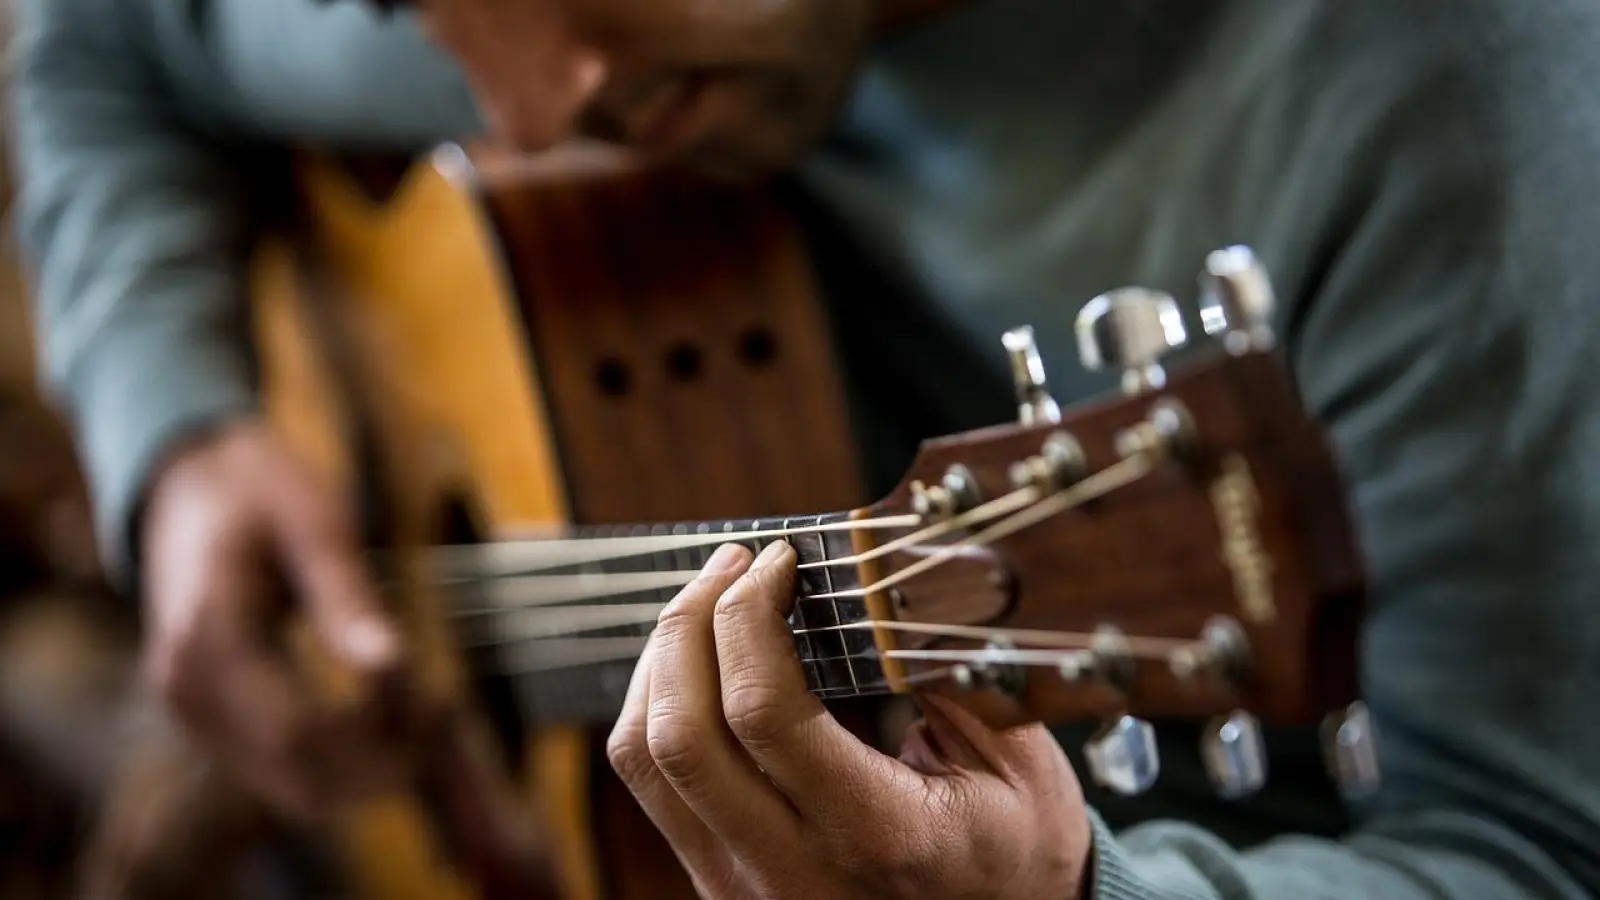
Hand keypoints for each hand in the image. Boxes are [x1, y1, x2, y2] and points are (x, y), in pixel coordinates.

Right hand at [138, 418, 428, 820]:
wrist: (189, 486)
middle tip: (448, 717)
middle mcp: (187, 688)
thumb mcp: (314, 523)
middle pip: (297, 773)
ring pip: (293, 788)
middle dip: (382, 762)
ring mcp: (192, 710)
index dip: (378, 730)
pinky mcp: (210, 719)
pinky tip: (392, 719)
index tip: (441, 702)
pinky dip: (342, 762)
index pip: (299, 727)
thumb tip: (392, 663)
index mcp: (208, 633)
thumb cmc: (259, 491)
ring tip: (430, 717)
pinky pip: (283, 771)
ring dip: (367, 771)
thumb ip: (347, 595)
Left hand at [605, 541, 1092, 899]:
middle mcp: (794, 873)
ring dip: (662, 662)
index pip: (764, 715)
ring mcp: (745, 887)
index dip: (751, 616)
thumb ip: (943, 671)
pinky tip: (699, 663)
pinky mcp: (722, 881)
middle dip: (691, 624)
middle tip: (734, 564)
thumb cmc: (1016, 839)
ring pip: (645, 760)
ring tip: (709, 602)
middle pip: (679, 735)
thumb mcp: (1013, 755)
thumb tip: (872, 580)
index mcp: (879, 836)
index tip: (779, 559)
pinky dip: (657, 707)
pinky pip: (654, 786)